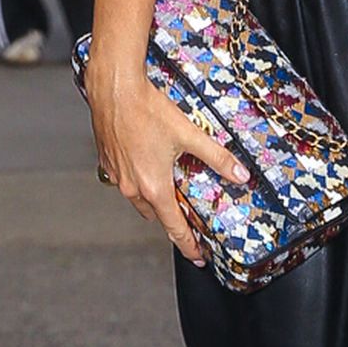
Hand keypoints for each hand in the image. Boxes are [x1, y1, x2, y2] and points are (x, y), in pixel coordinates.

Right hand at [87, 60, 250, 263]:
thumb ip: (216, 157)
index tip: (196, 256)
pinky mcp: (108, 162)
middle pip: (157, 214)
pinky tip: (149, 165)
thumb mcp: (189, 134)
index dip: (187, 244)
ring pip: (139, 199)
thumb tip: (239, 174)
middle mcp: (132, 186)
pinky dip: (140, 181)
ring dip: (155, 200)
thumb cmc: (146, 110)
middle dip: (173, 218)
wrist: (114, 90)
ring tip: (171, 189)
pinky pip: (126, 182)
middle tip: (189, 218)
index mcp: (154, 186)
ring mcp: (117, 176)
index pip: (174, 227)